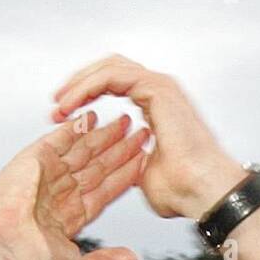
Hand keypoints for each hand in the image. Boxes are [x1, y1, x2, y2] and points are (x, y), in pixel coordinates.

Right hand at [0, 111, 147, 259]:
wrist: (0, 252)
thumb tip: (130, 259)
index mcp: (67, 220)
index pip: (103, 193)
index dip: (123, 177)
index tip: (142, 163)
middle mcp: (58, 195)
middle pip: (97, 168)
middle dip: (119, 151)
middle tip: (140, 133)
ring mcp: (46, 176)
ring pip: (82, 151)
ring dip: (104, 136)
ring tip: (126, 121)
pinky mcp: (33, 159)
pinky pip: (58, 138)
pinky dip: (75, 126)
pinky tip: (92, 115)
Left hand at [52, 55, 244, 219]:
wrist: (203, 191)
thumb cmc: (184, 191)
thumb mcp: (144, 177)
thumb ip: (129, 165)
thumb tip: (119, 171)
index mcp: (157, 107)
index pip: (114, 86)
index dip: (87, 97)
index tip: (64, 117)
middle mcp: (158, 92)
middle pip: (109, 71)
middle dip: (78, 87)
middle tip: (56, 106)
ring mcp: (158, 87)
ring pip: (109, 68)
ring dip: (79, 85)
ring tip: (59, 105)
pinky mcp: (156, 89)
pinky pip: (113, 76)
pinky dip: (88, 87)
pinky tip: (72, 104)